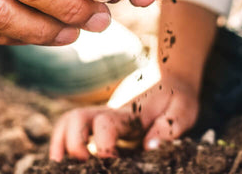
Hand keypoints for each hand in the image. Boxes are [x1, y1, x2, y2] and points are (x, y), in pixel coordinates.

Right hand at [49, 74, 198, 160]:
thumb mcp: (183, 110)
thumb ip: (168, 127)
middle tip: (83, 164)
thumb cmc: (177, 97)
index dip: (103, 144)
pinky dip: (61, 141)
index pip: (105, 123)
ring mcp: (101, 117)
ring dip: (60, 141)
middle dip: (73, 142)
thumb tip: (149, 147)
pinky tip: (62, 161)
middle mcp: (109, 113)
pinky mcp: (99, 124)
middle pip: (76, 118)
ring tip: (59, 165)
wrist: (170, 77)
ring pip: (69, 120)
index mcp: (129, 113)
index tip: (110, 161)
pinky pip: (72, 127)